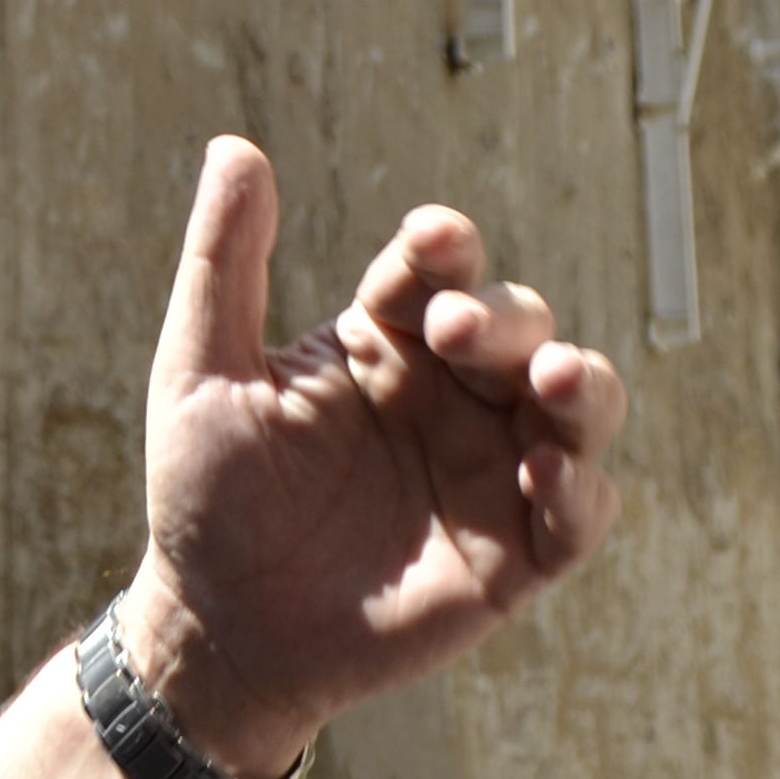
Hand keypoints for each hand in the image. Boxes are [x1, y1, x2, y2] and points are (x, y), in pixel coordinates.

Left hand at [122, 137, 626, 773]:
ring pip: (577, 406)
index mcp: (385, 342)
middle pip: (517, 326)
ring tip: (553, 380)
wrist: (217, 630)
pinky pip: (579, 516)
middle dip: (505, 317)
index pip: (434, 272)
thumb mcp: (199, 375)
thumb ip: (224, 266)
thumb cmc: (205, 499)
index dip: (444, 249)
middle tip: (459, 330)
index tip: (433, 239)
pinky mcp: (515, 555)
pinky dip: (580, 492)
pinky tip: (545, 476)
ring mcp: (491, 471)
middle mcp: (452, 395)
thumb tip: (233, 148)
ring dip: (580, 385)